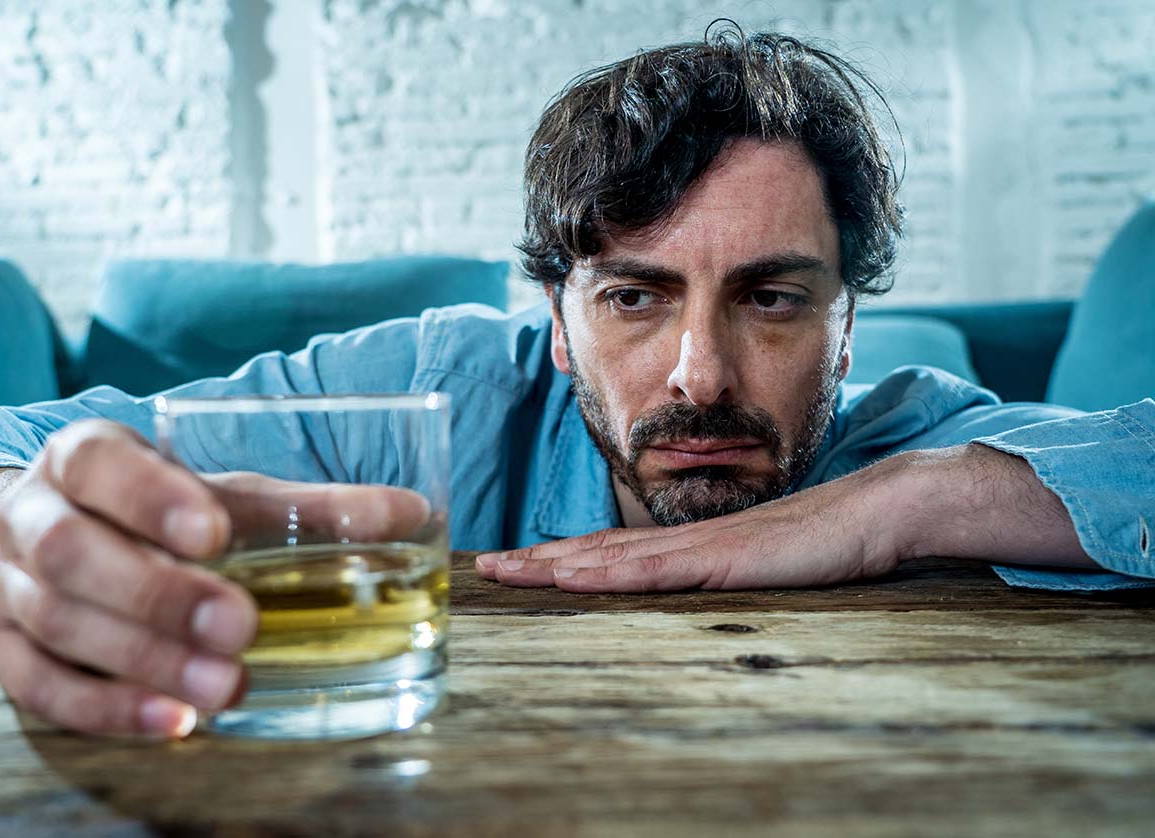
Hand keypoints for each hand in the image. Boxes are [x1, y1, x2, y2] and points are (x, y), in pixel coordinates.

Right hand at [0, 419, 428, 737]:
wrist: (59, 538)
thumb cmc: (165, 512)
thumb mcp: (228, 496)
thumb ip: (311, 507)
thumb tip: (414, 512)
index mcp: (85, 458)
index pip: (102, 465)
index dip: (149, 497)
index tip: (213, 533)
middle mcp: (36, 516)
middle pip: (73, 553)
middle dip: (158, 593)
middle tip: (240, 626)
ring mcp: (10, 587)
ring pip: (60, 622)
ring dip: (146, 659)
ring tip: (226, 685)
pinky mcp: (6, 652)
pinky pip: (44, 687)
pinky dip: (111, 708)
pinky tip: (177, 720)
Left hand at [476, 456, 905, 591]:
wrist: (877, 511)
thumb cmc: (828, 541)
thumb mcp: (766, 567)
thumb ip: (731, 576)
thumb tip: (701, 593)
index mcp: (694, 544)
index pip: (616, 551)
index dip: (564, 557)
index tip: (520, 565)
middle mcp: (687, 540)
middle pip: (598, 549)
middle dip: (538, 559)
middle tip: (485, 567)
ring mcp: (703, 546)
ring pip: (614, 556)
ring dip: (556, 564)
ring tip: (507, 570)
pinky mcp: (726, 558)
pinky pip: (659, 569)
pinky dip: (612, 574)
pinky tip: (576, 578)